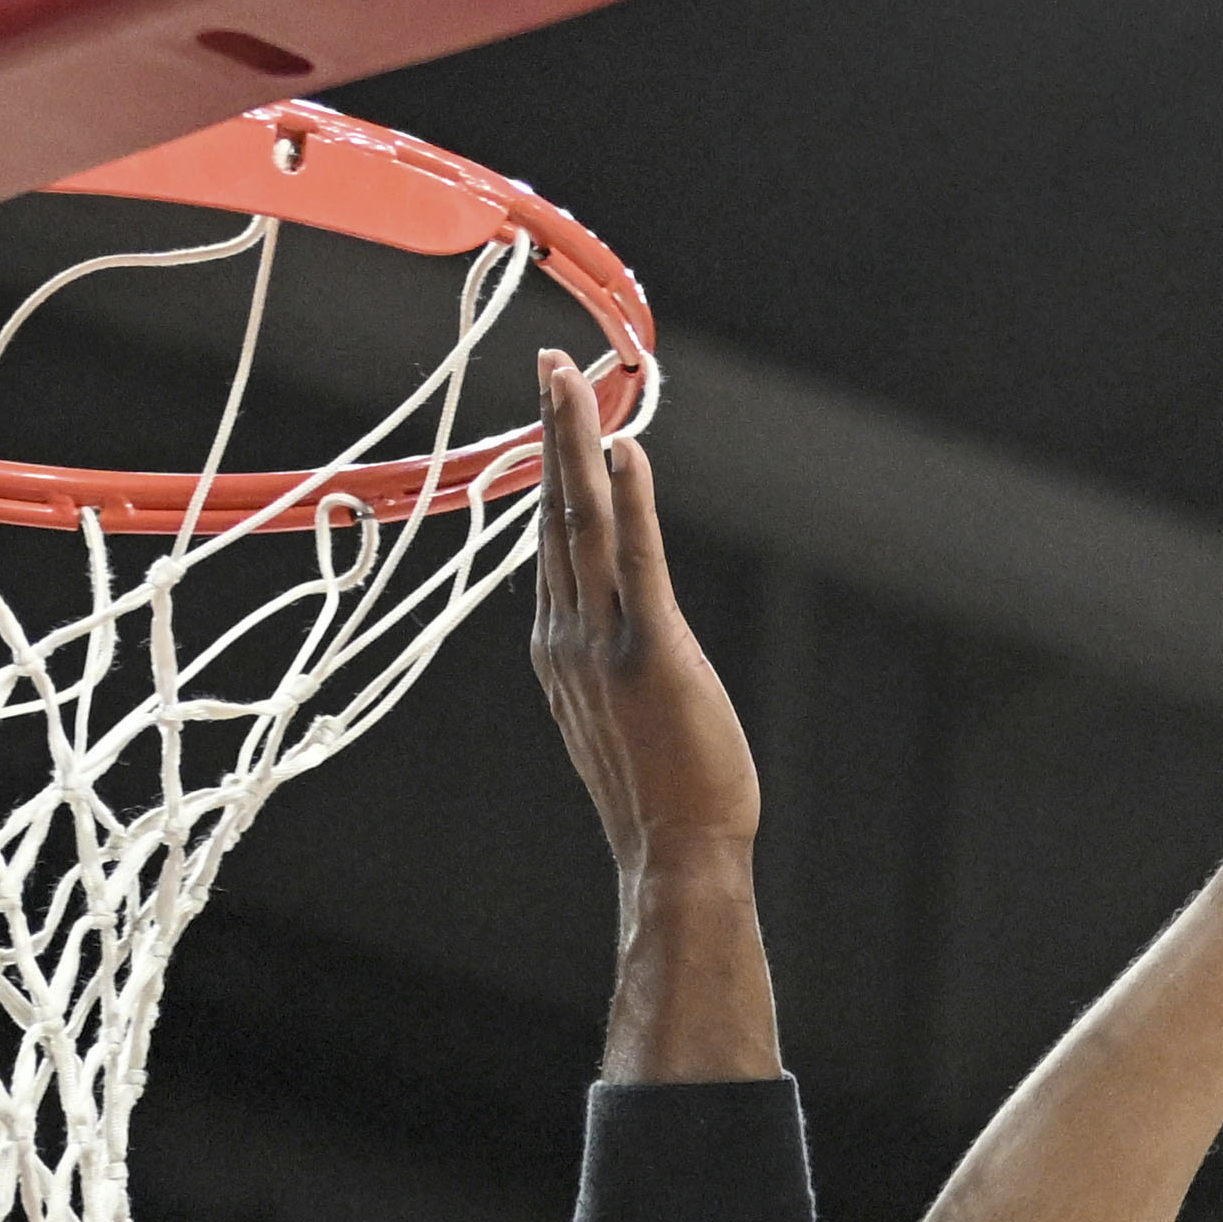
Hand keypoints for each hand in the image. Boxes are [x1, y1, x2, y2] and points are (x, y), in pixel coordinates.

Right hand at [528, 350, 755, 877]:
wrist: (674, 857)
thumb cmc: (659, 795)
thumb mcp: (615, 715)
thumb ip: (603, 662)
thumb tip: (609, 627)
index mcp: (556, 649)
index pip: (550, 541)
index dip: (551, 471)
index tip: (553, 412)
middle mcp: (566, 638)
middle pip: (553, 517)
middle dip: (551, 435)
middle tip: (548, 364)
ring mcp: (602, 645)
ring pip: (582, 525)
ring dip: (574, 446)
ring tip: (567, 379)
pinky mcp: (651, 654)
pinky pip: (637, 563)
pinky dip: (629, 502)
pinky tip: (625, 450)